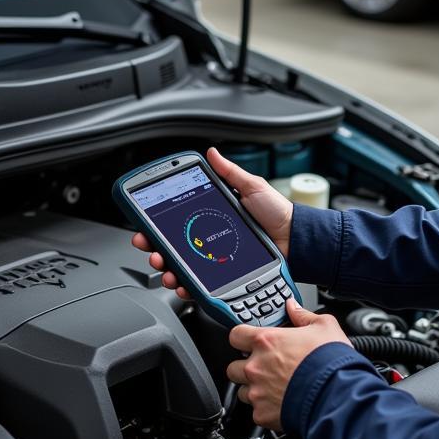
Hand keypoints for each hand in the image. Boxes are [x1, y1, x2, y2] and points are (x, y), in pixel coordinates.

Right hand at [130, 146, 293, 301]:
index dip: (157, 222)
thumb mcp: (252, 187)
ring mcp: (215, 259)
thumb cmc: (277, 213)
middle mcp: (209, 238)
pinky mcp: (223, 276)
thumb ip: (230, 172)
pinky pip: (199, 284)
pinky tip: (180, 282)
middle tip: (148, 244)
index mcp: (211, 216)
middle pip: (172, 244)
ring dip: (165, 266)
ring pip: (180, 266)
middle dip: (153, 246)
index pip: (177, 219)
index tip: (144, 223)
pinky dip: (185, 285)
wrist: (294, 240)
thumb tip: (213, 153)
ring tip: (163, 264)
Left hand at [226, 299, 350, 429]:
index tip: (250, 341)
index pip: (236, 335)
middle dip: (247, 367)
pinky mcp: (262, 414)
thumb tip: (293, 307)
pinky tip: (282, 405)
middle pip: (234, 366)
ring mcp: (257, 392)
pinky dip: (266, 409)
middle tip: (266, 368)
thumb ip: (303, 316)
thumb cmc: (330, 362)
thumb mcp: (324, 327)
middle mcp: (256, 367)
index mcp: (266, 342)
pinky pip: (256, 412)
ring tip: (276, 389)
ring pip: (243, 391)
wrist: (337, 395)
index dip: (242, 338)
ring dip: (254, 390)